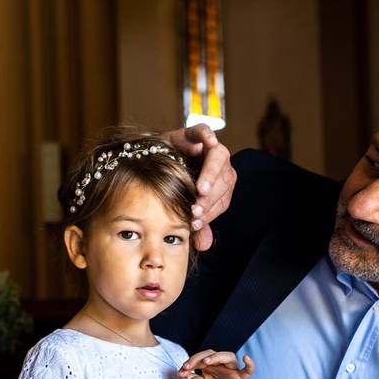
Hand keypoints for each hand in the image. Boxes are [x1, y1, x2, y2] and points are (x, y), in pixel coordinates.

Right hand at [161, 124, 235, 250]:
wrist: (154, 161)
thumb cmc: (172, 187)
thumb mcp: (183, 206)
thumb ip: (196, 225)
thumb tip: (205, 246)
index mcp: (222, 186)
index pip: (222, 200)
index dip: (210, 213)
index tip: (195, 222)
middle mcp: (220, 167)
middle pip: (224, 180)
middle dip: (210, 198)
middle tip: (195, 209)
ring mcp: (209, 148)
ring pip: (219, 158)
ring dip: (211, 174)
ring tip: (200, 189)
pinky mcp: (195, 133)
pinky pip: (204, 131)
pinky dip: (207, 135)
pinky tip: (209, 142)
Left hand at [178, 350, 253, 378]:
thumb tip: (181, 373)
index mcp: (210, 366)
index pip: (201, 357)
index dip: (191, 361)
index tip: (181, 370)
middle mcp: (221, 365)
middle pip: (211, 354)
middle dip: (198, 358)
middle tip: (188, 366)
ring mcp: (232, 370)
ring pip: (227, 357)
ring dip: (216, 357)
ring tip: (206, 361)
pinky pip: (248, 370)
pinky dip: (250, 364)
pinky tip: (246, 358)